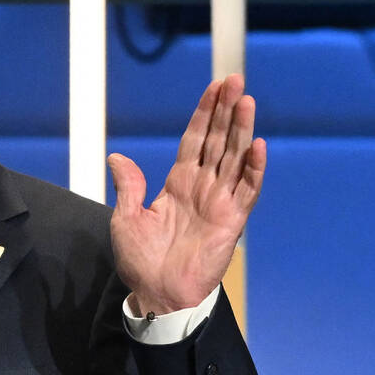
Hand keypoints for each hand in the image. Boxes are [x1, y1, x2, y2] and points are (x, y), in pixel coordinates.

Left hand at [107, 74, 265, 315]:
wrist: (157, 294)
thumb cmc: (141, 261)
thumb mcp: (127, 218)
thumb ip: (129, 186)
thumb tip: (116, 156)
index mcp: (178, 184)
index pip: (194, 140)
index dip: (204, 114)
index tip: (214, 88)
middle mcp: (202, 187)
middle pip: (218, 140)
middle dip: (226, 110)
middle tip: (236, 79)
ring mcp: (219, 202)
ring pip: (234, 157)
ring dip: (242, 129)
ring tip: (247, 100)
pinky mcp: (232, 221)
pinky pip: (246, 191)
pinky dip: (253, 169)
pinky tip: (257, 146)